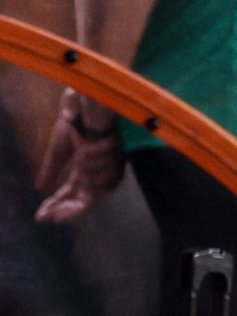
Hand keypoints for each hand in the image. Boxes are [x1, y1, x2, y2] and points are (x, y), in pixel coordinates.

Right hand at [35, 91, 123, 223]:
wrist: (85, 99)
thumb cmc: (75, 121)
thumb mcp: (59, 149)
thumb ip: (52, 169)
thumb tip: (41, 190)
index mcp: (88, 167)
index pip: (75, 193)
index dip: (61, 206)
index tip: (43, 216)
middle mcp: (102, 166)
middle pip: (91, 196)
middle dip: (71, 207)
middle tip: (53, 215)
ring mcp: (111, 157)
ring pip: (101, 184)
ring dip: (86, 179)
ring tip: (79, 159)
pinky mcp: (116, 146)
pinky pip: (108, 165)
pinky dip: (95, 162)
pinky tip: (85, 151)